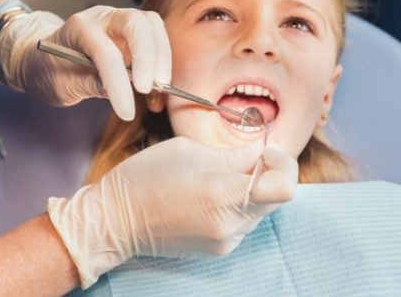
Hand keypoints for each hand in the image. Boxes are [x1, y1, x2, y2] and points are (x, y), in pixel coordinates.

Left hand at [0, 6, 170, 119]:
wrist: (45, 58)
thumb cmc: (50, 70)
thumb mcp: (62, 85)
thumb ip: (91, 85)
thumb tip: (123, 93)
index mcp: (79, 28)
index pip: (106, 53)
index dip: (119, 83)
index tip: (127, 112)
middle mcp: (104, 17)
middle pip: (137, 23)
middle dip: (148, 57)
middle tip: (149, 88)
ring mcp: (121, 21)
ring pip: (153, 26)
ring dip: (162, 57)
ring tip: (159, 88)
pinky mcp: (134, 32)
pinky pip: (156, 38)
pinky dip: (162, 61)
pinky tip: (157, 87)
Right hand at [47, 137, 297, 288]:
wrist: (116, 221)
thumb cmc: (147, 176)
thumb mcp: (189, 150)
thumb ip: (233, 153)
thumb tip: (262, 150)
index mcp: (222, 195)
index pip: (284, 187)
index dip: (283, 163)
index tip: (263, 150)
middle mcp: (230, 225)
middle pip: (277, 197)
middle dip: (269, 172)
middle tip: (242, 157)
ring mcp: (226, 242)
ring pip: (263, 208)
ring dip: (253, 187)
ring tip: (220, 174)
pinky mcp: (220, 249)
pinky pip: (246, 221)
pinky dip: (240, 201)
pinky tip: (212, 192)